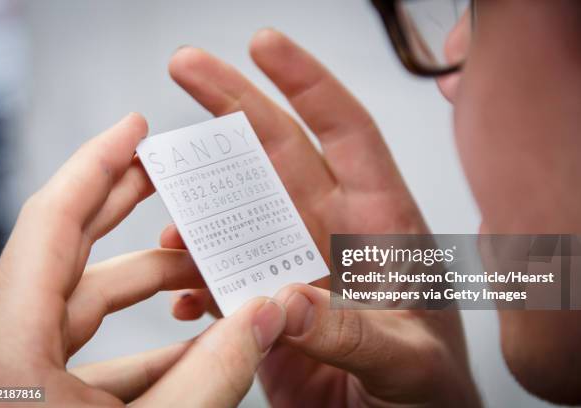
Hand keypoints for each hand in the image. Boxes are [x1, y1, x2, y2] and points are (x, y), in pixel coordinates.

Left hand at [0, 113, 285, 405]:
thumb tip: (270, 313)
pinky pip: (91, 352)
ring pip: (88, 303)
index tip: (136, 126)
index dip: (98, 161)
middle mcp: (2, 347)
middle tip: (169, 173)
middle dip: (126, 204)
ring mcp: (17, 370)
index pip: (54, 220)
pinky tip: (196, 343)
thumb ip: (214, 373)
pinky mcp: (34, 394)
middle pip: (71, 248)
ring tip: (208, 271)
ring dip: (153, 286)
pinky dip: (147, 345)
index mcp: (7, 346)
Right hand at [161, 30, 480, 406]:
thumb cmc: (431, 393)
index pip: (347, 135)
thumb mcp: (407, 360)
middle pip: (278, 154)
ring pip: (237, 217)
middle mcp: (333, 235)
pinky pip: (220, 279)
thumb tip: (285, 300)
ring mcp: (295, 268)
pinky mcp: (267, 307)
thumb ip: (352, 331)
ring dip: (198, 214)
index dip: (308, 84)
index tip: (265, 44)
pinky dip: (194, 281)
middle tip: (184, 66)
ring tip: (169, 226)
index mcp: (382, 226)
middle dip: (232, 107)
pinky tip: (181, 291)